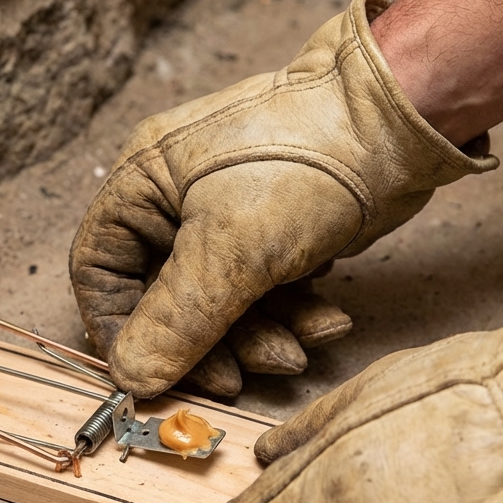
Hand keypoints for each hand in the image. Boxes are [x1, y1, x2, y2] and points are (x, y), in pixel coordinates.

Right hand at [69, 0, 496, 397]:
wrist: (401, 120)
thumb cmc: (306, 160)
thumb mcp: (231, 250)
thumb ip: (175, 322)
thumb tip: (130, 378)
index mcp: (143, 185)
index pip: (101, 272)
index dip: (119, 331)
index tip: (150, 375)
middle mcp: (176, 200)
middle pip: (166, 298)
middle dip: (209, 345)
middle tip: (239, 382)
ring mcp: (228, 215)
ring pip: (222, 302)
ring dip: (261, 337)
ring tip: (304, 351)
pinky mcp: (276, 230)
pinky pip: (266, 290)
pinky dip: (294, 313)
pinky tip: (329, 321)